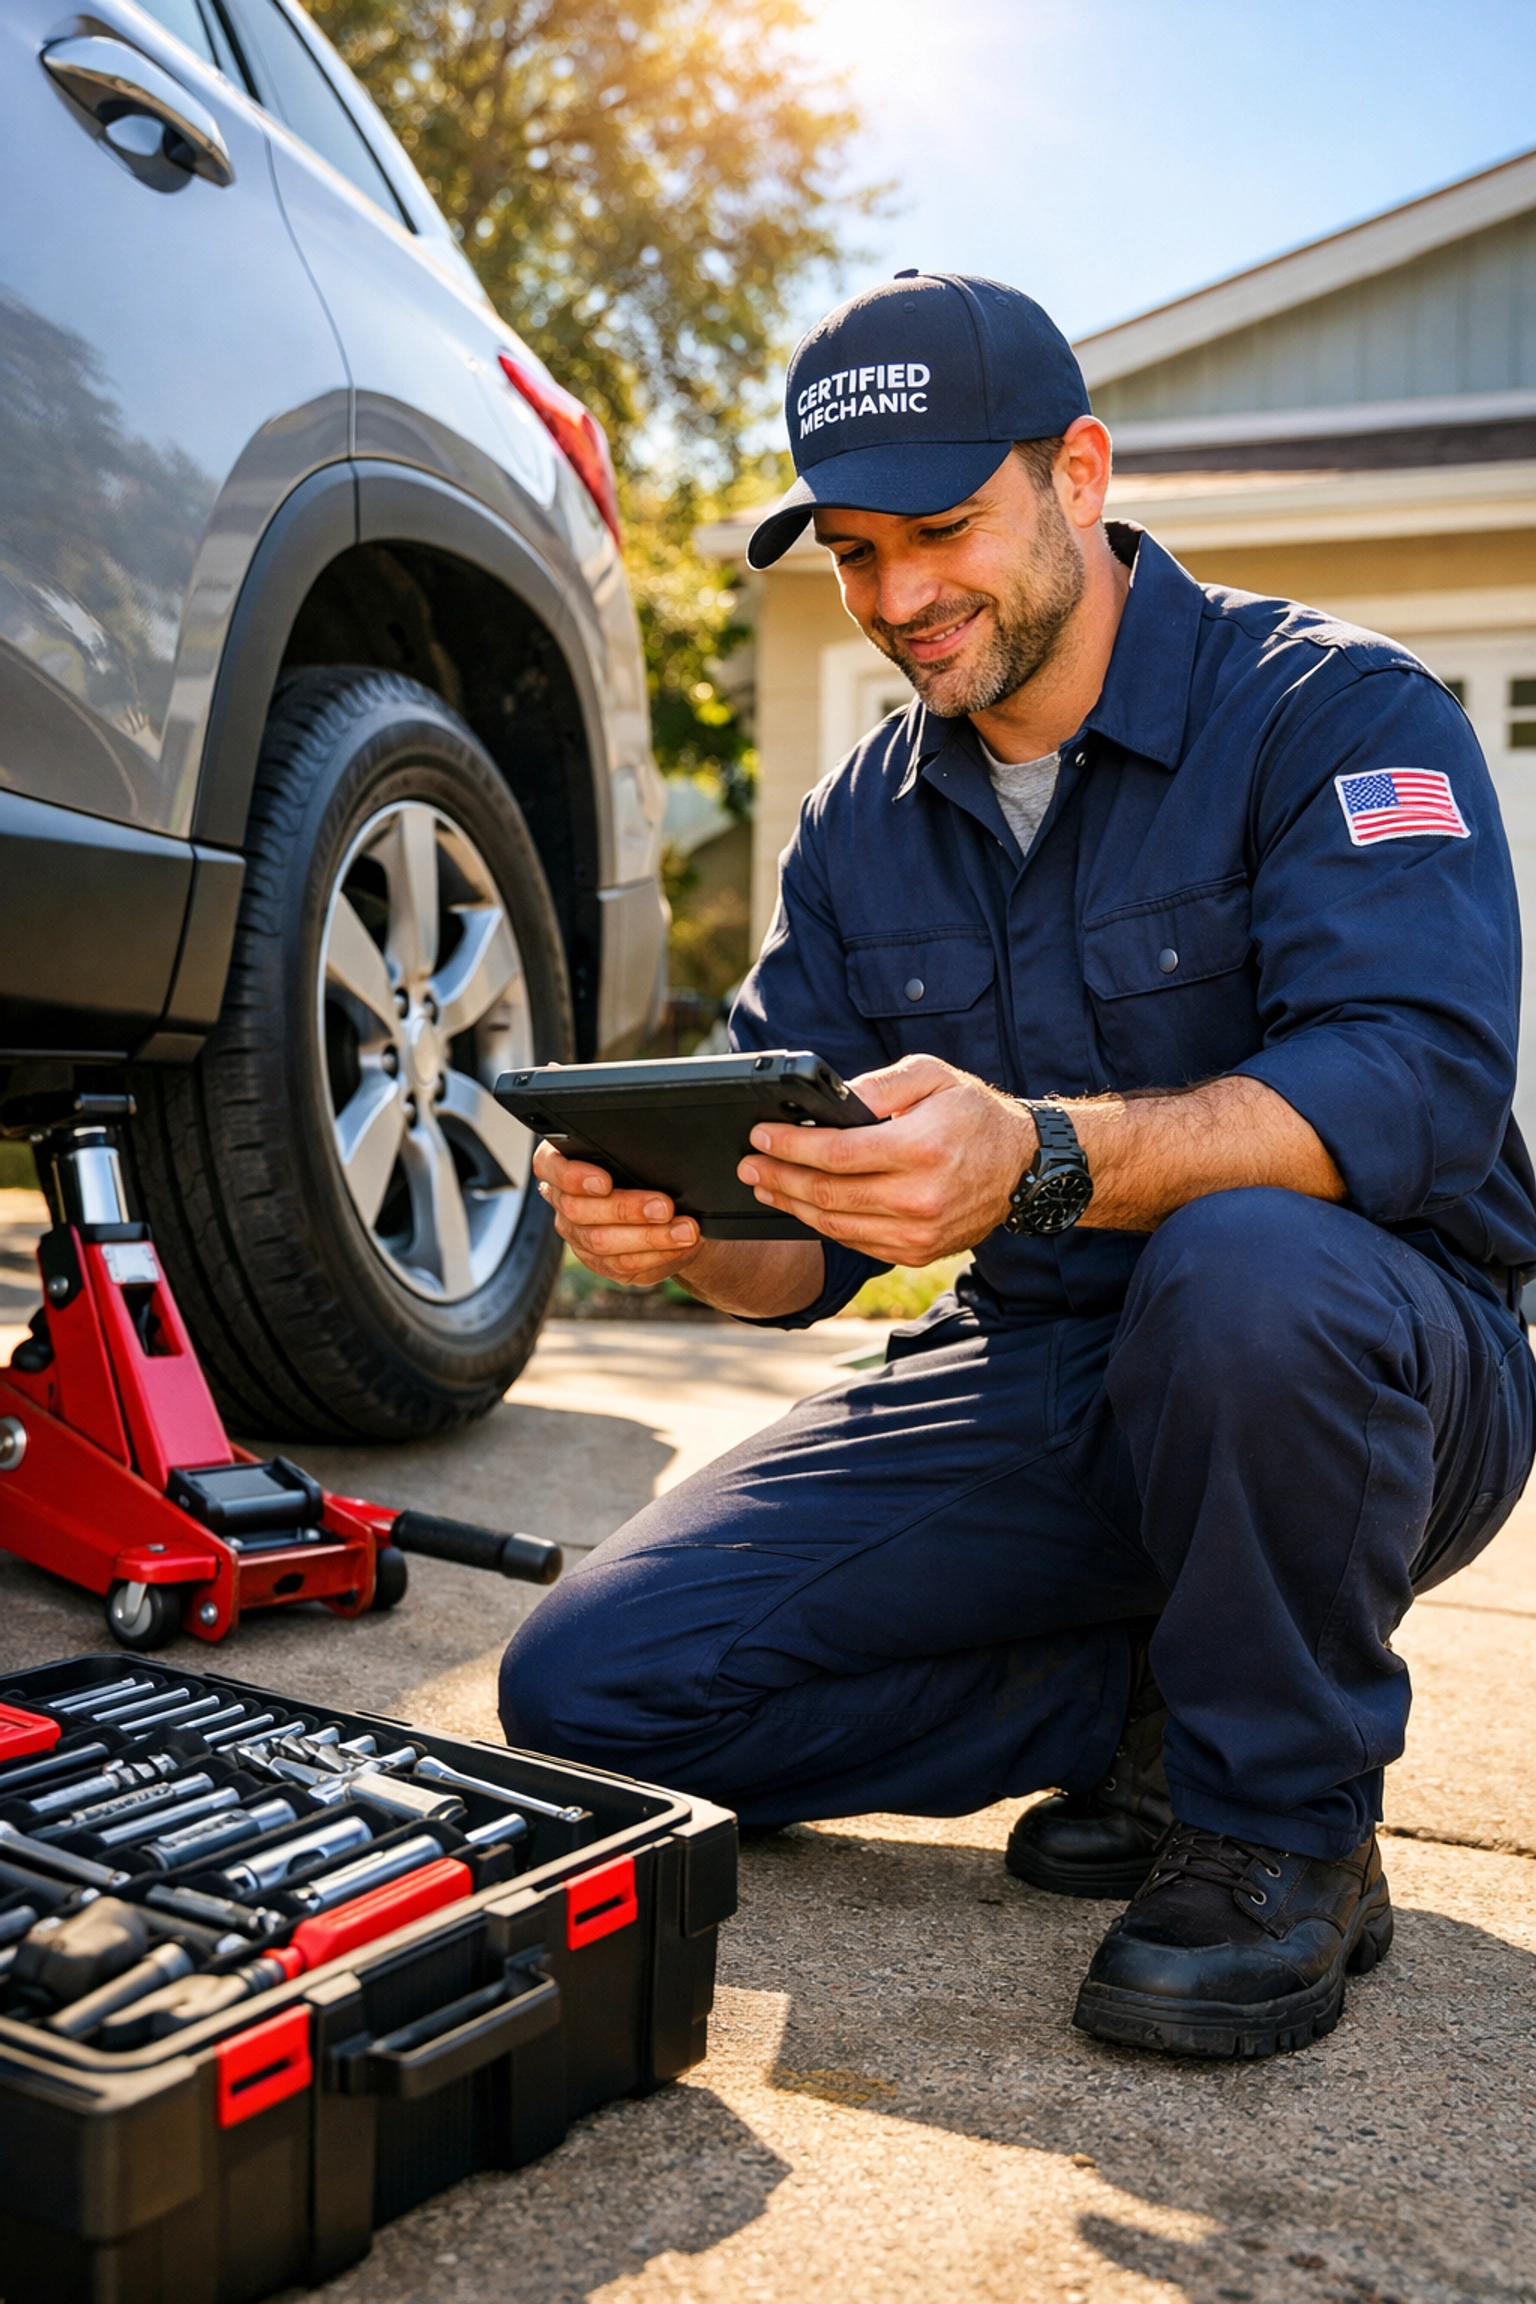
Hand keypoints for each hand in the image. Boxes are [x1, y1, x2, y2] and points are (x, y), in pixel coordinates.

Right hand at [534, 1139, 702, 1286]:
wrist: (666, 1207)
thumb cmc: (647, 1170)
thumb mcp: (638, 1155)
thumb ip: (632, 1154)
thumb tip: (658, 1161)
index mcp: (560, 1165)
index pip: (547, 1167)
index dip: (572, 1176)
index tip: (605, 1181)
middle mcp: (562, 1202)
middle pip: (579, 1210)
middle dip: (627, 1209)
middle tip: (665, 1206)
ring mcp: (578, 1236)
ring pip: (603, 1242)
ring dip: (651, 1237)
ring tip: (685, 1230)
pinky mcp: (600, 1263)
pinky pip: (623, 1264)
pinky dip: (657, 1254)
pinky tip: (679, 1245)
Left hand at [737, 1053, 1036, 1262]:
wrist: (1025, 1167)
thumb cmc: (974, 1114)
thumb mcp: (932, 1076)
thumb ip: (879, 1085)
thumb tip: (830, 1101)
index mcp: (920, 1149)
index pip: (836, 1154)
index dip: (790, 1147)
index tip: (759, 1137)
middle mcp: (919, 1198)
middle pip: (827, 1194)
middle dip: (779, 1178)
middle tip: (748, 1165)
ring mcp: (918, 1232)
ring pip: (836, 1226)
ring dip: (793, 1206)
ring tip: (765, 1187)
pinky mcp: (917, 1251)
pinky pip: (857, 1243)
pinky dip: (824, 1225)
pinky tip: (804, 1207)